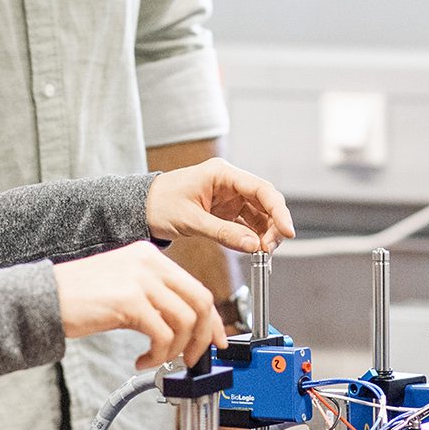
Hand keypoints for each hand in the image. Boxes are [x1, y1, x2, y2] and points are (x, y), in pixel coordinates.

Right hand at [55, 240, 218, 368]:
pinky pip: (163, 334)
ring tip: (160, 360)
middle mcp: (149, 262)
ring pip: (186, 320)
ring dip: (179, 349)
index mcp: (150, 256)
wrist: (43, 298)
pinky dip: (158, 354)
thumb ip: (155, 301)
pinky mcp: (129, 300)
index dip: (212, 320)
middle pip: (201, 301)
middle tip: (194, 359)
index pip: (197, 287)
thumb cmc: (78, 298)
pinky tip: (142, 360)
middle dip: (204, 337)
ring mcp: (140, 279)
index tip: (215, 341)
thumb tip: (184, 330)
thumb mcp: (125, 289)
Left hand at [145, 158, 296, 253]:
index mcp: (222, 174)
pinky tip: (256, 252)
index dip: (279, 210)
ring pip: (260, 216)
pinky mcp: (226, 213)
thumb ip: (222, 232)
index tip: (288, 231)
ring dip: (264, 236)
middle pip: (265, 203)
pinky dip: (253, 239)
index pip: (261, 189)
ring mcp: (230, 199)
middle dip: (273, 227)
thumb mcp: (190, 220)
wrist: (140, 208)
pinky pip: (247, 225)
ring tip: (262, 255)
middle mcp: (230, 184)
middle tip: (269, 250)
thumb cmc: (160, 204)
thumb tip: (252, 245)